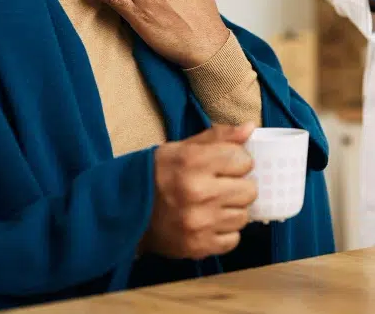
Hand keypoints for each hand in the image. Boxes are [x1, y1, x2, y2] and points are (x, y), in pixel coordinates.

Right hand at [142, 124, 257, 259]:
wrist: (124, 210)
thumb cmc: (157, 174)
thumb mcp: (182, 148)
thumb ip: (218, 137)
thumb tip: (250, 128)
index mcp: (193, 162)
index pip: (243, 160)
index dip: (237, 161)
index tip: (225, 164)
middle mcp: (198, 192)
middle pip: (249, 190)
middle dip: (238, 186)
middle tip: (221, 186)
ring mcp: (199, 223)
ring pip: (243, 216)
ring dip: (232, 210)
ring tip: (213, 205)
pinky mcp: (198, 247)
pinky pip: (233, 240)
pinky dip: (224, 232)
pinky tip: (209, 223)